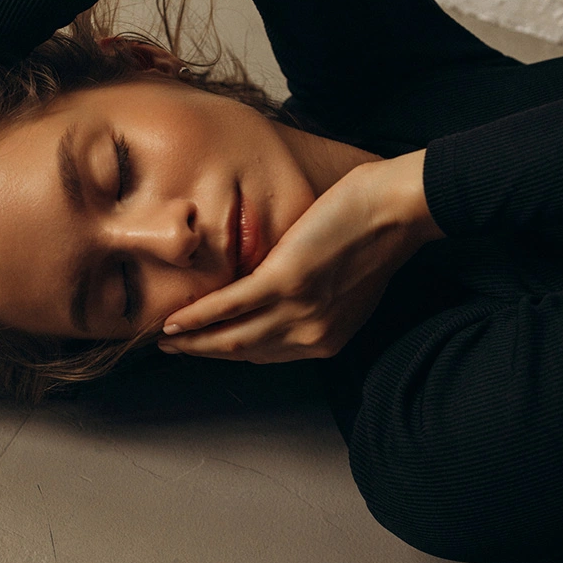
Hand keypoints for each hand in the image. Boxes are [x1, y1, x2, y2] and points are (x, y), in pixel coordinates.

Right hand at [157, 149, 444, 362]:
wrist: (395, 210)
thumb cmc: (375, 236)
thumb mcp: (346, 286)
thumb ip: (314, 303)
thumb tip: (280, 298)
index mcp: (327, 337)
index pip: (268, 353)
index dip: (231, 352)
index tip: (205, 347)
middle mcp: (312, 335)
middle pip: (244, 351)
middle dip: (204, 353)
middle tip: (172, 350)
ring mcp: (298, 311)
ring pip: (232, 335)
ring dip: (194, 341)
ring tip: (166, 339)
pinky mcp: (284, 281)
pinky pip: (230, 305)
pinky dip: (198, 316)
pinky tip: (174, 321)